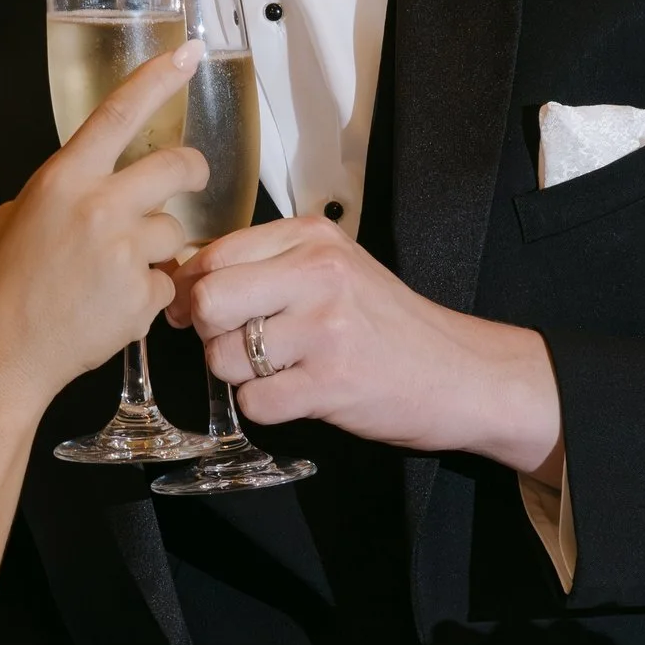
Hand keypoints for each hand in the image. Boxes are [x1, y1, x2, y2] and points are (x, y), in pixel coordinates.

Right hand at [0, 46, 207, 412]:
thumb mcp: (14, 219)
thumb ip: (63, 193)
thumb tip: (98, 186)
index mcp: (62, 180)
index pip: (119, 113)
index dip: (158, 79)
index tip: (189, 52)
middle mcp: (99, 208)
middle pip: (176, 167)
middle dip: (191, 172)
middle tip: (188, 181)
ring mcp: (126, 254)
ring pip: (173, 232)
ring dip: (156, 248)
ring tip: (112, 276)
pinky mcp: (143, 298)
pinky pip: (166, 283)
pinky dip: (147, 296)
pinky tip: (110, 310)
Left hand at [167, 214, 564, 473]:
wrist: (461, 373)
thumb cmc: (389, 324)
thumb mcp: (335, 269)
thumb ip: (268, 265)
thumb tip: (183, 284)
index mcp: (313, 236)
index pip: (213, 254)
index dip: (194, 290)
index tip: (203, 311)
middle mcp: (318, 273)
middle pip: (207, 302)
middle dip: (210, 333)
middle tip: (241, 344)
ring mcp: (325, 328)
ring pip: (222, 357)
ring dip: (239, 375)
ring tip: (282, 370)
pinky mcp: (330, 383)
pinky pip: (253, 402)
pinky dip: (266, 407)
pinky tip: (300, 394)